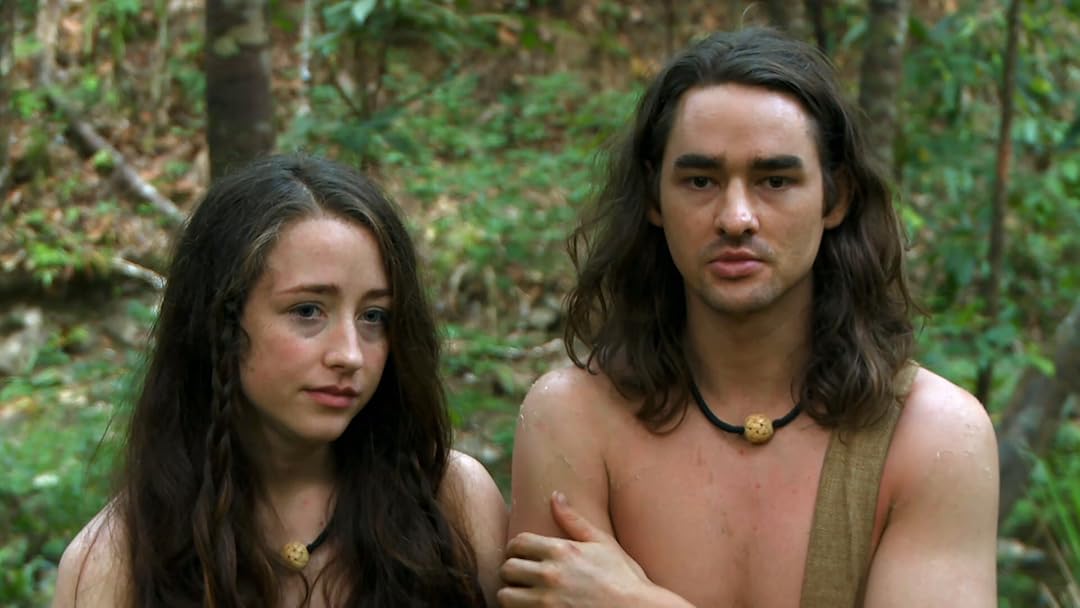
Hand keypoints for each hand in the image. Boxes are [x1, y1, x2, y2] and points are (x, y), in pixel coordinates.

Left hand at [497, 491, 652, 606]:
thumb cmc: (623, 576)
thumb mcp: (602, 542)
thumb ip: (573, 519)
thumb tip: (555, 495)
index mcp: (561, 551)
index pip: (518, 543)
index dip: (515, 548)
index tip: (520, 555)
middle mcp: (550, 575)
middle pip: (507, 568)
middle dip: (511, 571)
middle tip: (520, 576)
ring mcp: (548, 601)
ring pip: (505, 595)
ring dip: (511, 594)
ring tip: (522, 594)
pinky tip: (531, 607)